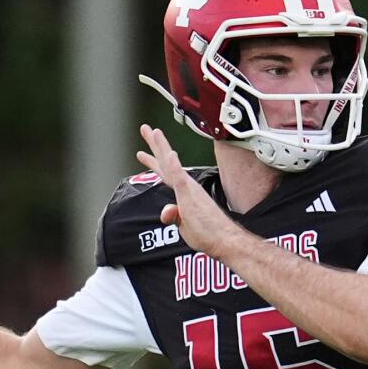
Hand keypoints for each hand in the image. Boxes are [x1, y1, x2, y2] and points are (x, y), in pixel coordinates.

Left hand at [135, 124, 244, 257]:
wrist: (224, 240)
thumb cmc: (208, 234)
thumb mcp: (184, 226)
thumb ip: (174, 216)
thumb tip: (165, 213)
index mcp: (185, 192)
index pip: (166, 173)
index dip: (154, 161)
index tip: (143, 152)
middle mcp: (186, 186)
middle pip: (166, 161)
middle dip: (155, 145)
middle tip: (145, 128)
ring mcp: (189, 189)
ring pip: (171, 164)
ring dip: (161, 147)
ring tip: (153, 132)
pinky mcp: (191, 196)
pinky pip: (180, 178)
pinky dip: (174, 165)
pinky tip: (169, 154)